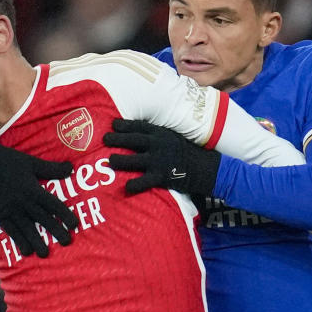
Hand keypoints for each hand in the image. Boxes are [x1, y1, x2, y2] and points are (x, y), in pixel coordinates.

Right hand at [0, 139, 78, 256]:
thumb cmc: (9, 161)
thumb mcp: (32, 163)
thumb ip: (51, 169)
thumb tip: (71, 167)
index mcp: (33, 189)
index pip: (53, 204)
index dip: (64, 215)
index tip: (74, 225)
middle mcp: (23, 202)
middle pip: (42, 219)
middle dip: (55, 231)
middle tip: (66, 242)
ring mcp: (10, 210)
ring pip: (26, 228)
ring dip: (36, 241)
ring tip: (44, 254)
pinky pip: (11, 230)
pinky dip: (18, 240)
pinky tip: (26, 251)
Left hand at [103, 119, 220, 195]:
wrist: (206, 168)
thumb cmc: (188, 152)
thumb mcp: (174, 137)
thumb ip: (158, 135)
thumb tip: (139, 132)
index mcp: (162, 133)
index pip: (139, 126)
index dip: (124, 125)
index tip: (113, 124)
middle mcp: (159, 145)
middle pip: (132, 140)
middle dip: (117, 139)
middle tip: (105, 139)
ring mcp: (159, 161)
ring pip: (133, 160)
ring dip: (119, 160)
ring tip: (110, 161)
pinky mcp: (162, 176)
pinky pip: (144, 182)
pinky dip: (134, 185)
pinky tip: (126, 187)